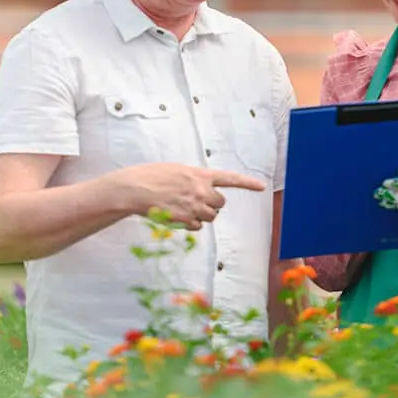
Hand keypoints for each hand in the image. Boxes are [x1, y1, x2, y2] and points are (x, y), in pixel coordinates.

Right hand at [110, 163, 265, 230]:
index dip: (248, 183)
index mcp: (200, 174)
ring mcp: (194, 206)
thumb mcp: (177, 170)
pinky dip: (189, 224)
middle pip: (220, 203)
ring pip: (210, 217)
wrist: (135, 189)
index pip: (230, 178)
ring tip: (181, 207)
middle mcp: (201, 190)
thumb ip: (194, 179)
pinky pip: (197, 227)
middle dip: (211, 204)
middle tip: (194, 201)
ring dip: (200, 215)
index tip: (262, 186)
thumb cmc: (151, 176)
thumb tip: (202, 191)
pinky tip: (176, 215)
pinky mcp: (186, 220)